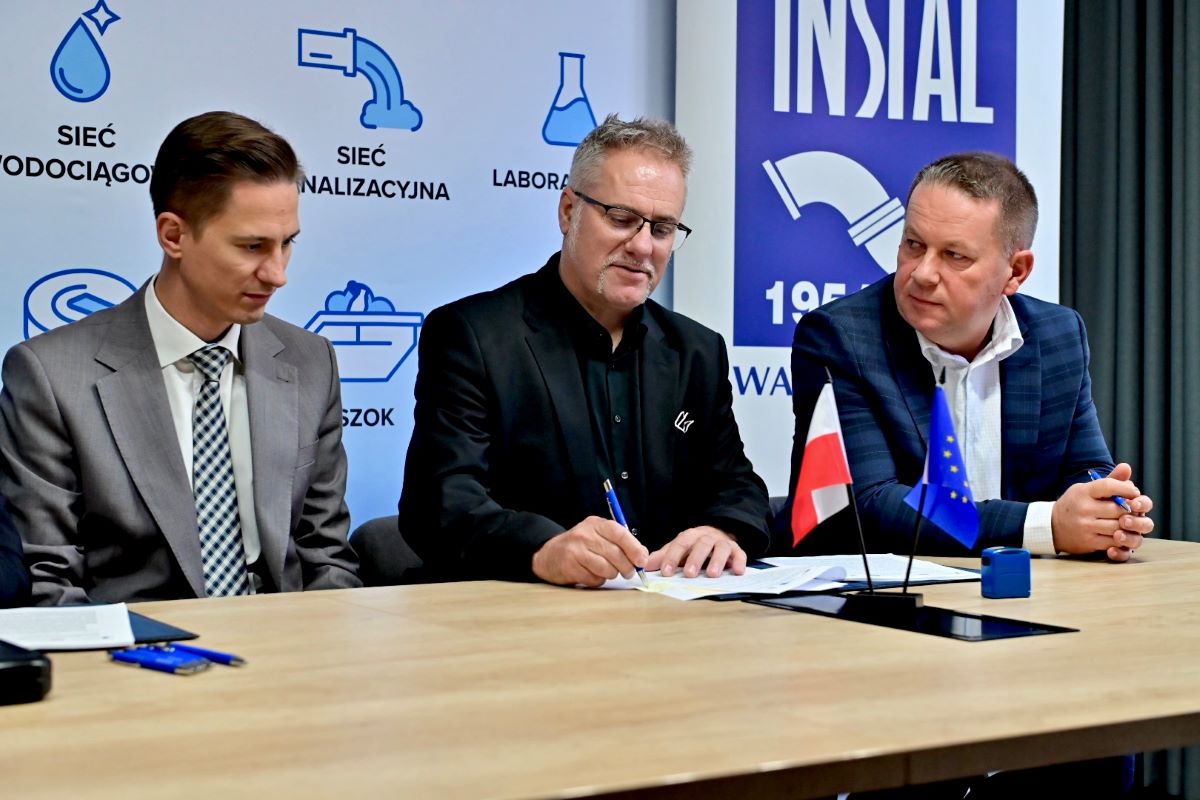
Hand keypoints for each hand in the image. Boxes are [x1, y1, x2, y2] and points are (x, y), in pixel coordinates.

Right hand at [531, 516, 647, 587]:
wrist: (549, 555)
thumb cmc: (580, 546)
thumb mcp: (598, 536)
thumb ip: (619, 542)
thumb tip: (642, 555)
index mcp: (595, 524)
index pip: (620, 534)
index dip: (634, 548)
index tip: (642, 561)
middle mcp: (584, 535)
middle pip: (615, 554)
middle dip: (626, 567)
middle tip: (628, 573)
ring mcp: (575, 550)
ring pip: (606, 569)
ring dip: (611, 574)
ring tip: (607, 572)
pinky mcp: (569, 567)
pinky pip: (594, 579)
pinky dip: (598, 581)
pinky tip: (592, 575)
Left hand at [645, 526, 746, 577]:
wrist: (718, 534)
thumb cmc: (694, 547)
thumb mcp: (678, 550)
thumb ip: (663, 557)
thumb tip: (644, 566)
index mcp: (690, 536)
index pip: (680, 544)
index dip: (672, 557)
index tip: (666, 572)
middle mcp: (707, 537)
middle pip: (701, 544)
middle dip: (695, 559)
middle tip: (689, 574)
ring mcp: (723, 543)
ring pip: (721, 548)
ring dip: (717, 561)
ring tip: (712, 575)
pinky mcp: (737, 550)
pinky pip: (740, 554)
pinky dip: (739, 562)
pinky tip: (737, 572)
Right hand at [1051, 463, 1153, 561]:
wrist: (1052, 526)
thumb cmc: (1075, 504)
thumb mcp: (1086, 489)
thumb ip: (1109, 480)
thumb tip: (1127, 467)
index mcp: (1083, 492)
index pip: (1109, 486)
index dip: (1126, 488)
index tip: (1134, 492)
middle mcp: (1083, 508)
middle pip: (1118, 509)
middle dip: (1131, 509)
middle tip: (1136, 509)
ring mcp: (1086, 527)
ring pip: (1118, 526)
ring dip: (1128, 525)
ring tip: (1129, 521)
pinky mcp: (1089, 542)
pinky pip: (1113, 541)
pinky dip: (1122, 538)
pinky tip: (1121, 533)